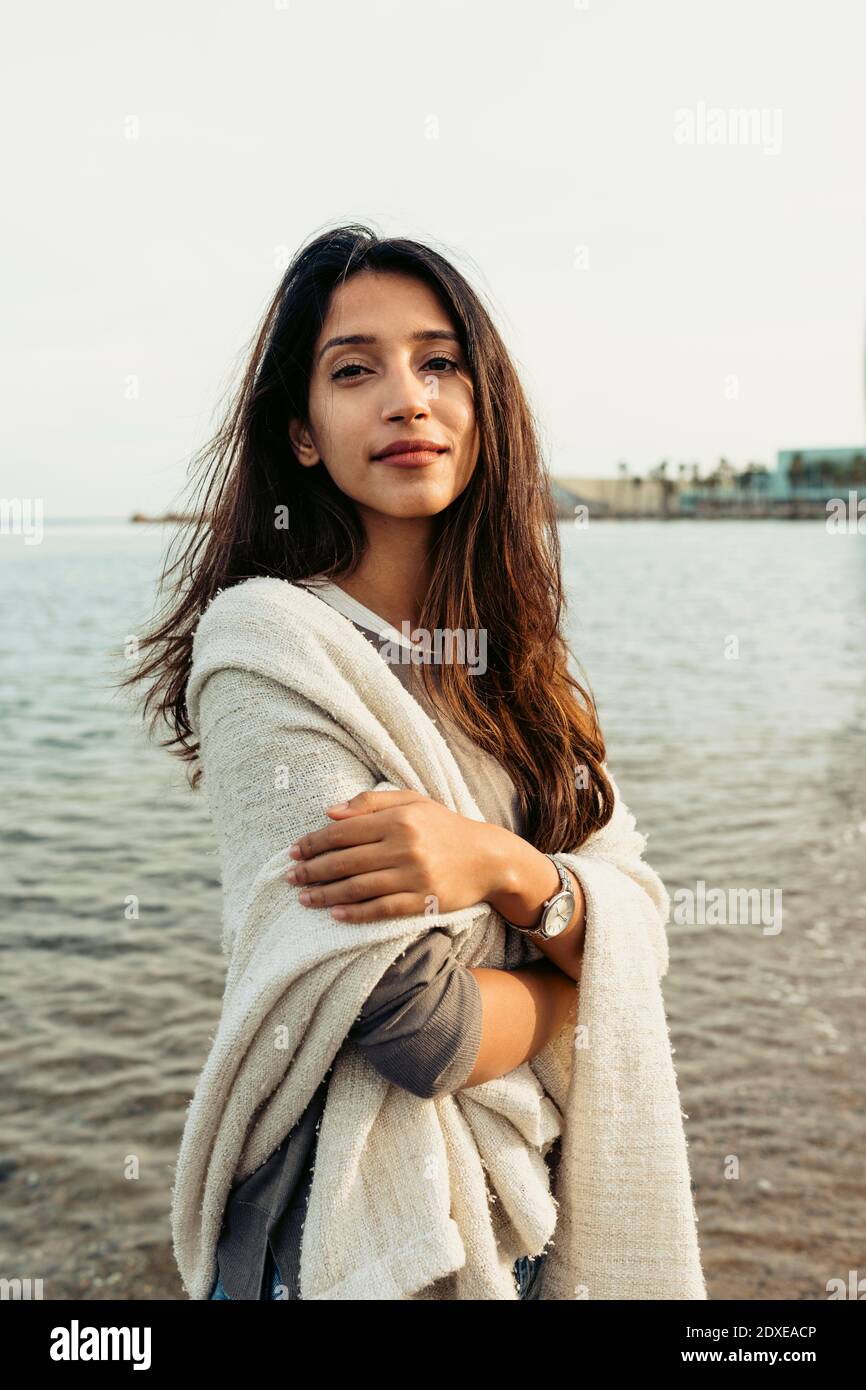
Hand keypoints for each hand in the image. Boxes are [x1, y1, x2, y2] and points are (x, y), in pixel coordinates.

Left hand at [284, 789, 502, 921]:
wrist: (488, 857)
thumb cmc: (444, 827)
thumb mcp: (412, 801)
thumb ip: (370, 802)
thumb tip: (329, 811)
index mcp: (398, 818)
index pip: (343, 831)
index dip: (313, 842)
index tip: (293, 851)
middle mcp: (404, 846)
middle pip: (345, 861)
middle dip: (312, 870)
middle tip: (290, 878)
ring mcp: (414, 875)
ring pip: (358, 887)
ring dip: (325, 894)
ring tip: (304, 898)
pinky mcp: (423, 901)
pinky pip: (382, 909)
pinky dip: (355, 913)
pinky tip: (335, 914)